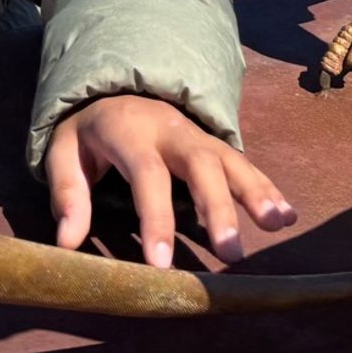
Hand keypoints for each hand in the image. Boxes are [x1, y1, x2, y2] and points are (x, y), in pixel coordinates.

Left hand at [45, 94, 294, 266]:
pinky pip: (243, 164)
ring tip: (277, 225)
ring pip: (230, 160)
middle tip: (230, 253)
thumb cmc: (89, 132)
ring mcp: (197, 135)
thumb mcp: (64, 152)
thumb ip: (68, 193)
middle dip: (218, 208)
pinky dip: (267, 188)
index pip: (147, 176)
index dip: (156, 220)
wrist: (113, 88)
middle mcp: (171, 130)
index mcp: (130, 132)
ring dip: (255, 193)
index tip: (161, 264)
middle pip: (200, 165)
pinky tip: (287, 215)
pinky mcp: (213, 145)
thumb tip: (68, 243)